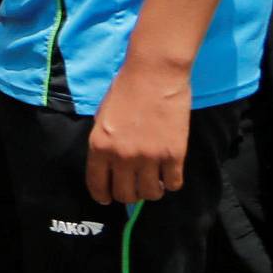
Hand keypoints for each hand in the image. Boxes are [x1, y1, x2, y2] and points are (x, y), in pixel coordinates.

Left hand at [86, 53, 189, 204]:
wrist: (154, 73)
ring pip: (150, 194)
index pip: (98, 185)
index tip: (108, 198)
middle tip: (134, 187)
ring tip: (153, 179)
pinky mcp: (174, 154)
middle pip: (125, 195)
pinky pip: (173, 184)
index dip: (103, 196)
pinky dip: (171, 182)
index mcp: (99, 146)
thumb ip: (105, 144)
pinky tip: (169, 172)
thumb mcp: (103, 118)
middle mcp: (122, 156)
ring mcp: (149, 157)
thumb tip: (110, 168)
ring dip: (151, 190)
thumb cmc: (125, 90)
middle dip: (129, 194)